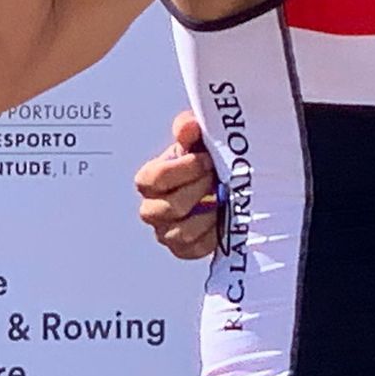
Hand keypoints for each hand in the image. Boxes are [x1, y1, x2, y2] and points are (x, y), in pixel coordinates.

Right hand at [134, 110, 217, 260]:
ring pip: (182, 232)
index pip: (154, 178)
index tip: (207, 159)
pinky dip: (213, 234)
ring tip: (223, 198)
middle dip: (200, 191)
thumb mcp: (197, 140)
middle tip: (217, 179)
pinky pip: (195, 249)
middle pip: (169, 208)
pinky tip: (224, 217)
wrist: (223, 185)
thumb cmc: (205, 162)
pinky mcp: (184, 249)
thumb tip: (188, 126)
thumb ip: (189, 129)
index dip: (184, 169)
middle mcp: (153, 208)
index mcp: (150, 180)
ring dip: (208, 214)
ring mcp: (166, 231)